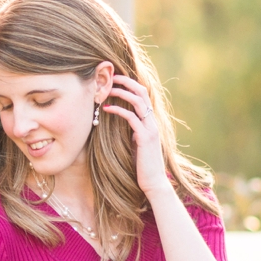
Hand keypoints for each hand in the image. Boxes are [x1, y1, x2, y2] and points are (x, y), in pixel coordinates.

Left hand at [103, 74, 167, 196]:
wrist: (153, 183)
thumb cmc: (142, 166)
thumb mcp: (136, 144)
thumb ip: (133, 132)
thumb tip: (122, 123)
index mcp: (151, 122)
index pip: (143, 96)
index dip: (131, 85)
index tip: (116, 80)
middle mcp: (153, 122)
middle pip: (142, 93)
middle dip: (127, 82)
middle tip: (111, 77)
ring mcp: (151, 129)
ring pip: (139, 102)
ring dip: (122, 92)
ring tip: (108, 90)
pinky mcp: (145, 138)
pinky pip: (132, 118)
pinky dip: (119, 110)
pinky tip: (107, 109)